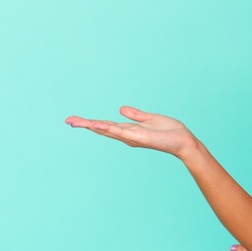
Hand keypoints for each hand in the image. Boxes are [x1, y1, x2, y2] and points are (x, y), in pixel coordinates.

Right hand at [65, 106, 196, 158]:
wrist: (183, 141)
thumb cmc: (170, 132)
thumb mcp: (150, 118)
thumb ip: (136, 115)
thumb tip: (120, 109)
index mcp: (129, 131)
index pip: (106, 125)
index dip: (90, 122)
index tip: (74, 120)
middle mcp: (127, 136)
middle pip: (102, 129)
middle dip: (85, 125)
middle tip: (68, 120)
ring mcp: (132, 137)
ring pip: (108, 130)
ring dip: (91, 126)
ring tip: (75, 122)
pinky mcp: (139, 136)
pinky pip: (121, 131)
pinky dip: (108, 128)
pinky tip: (96, 124)